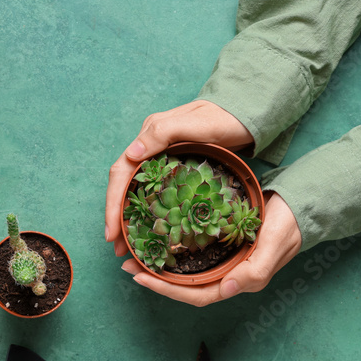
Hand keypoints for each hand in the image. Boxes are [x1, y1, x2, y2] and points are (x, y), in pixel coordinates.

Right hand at [105, 100, 254, 255]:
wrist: (247, 112)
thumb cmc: (225, 118)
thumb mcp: (196, 124)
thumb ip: (162, 134)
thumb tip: (131, 153)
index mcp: (151, 135)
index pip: (122, 172)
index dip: (113, 203)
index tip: (112, 232)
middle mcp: (151, 146)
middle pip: (124, 185)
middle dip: (117, 217)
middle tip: (118, 248)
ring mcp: (163, 157)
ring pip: (137, 191)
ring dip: (130, 218)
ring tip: (128, 247)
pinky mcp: (175, 168)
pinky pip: (154, 192)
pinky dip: (148, 212)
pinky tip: (149, 229)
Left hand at [121, 193, 301, 305]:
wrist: (302, 205)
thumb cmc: (291, 224)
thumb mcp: (276, 243)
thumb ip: (256, 269)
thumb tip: (229, 288)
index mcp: (239, 281)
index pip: (197, 295)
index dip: (168, 290)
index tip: (141, 277)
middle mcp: (228, 275)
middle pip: (185, 287)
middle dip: (155, 279)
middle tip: (127, 265)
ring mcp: (224, 261)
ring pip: (186, 272)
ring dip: (160, 266)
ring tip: (136, 254)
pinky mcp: (222, 246)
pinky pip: (192, 254)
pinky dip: (173, 250)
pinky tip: (159, 239)